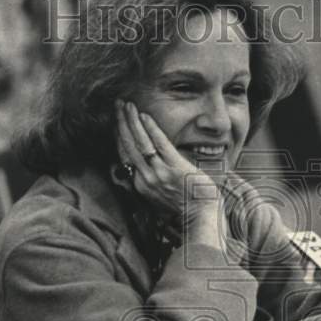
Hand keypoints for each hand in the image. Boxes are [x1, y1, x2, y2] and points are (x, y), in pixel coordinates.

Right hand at [115, 100, 219, 225]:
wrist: (202, 215)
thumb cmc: (185, 204)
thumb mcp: (160, 195)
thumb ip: (150, 180)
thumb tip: (144, 167)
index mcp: (141, 184)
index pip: (125, 155)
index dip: (120, 135)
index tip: (118, 120)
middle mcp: (146, 179)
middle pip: (128, 146)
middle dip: (121, 123)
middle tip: (118, 105)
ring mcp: (160, 173)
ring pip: (140, 142)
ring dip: (131, 121)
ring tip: (127, 105)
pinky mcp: (175, 167)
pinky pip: (159, 144)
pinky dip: (151, 129)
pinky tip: (145, 116)